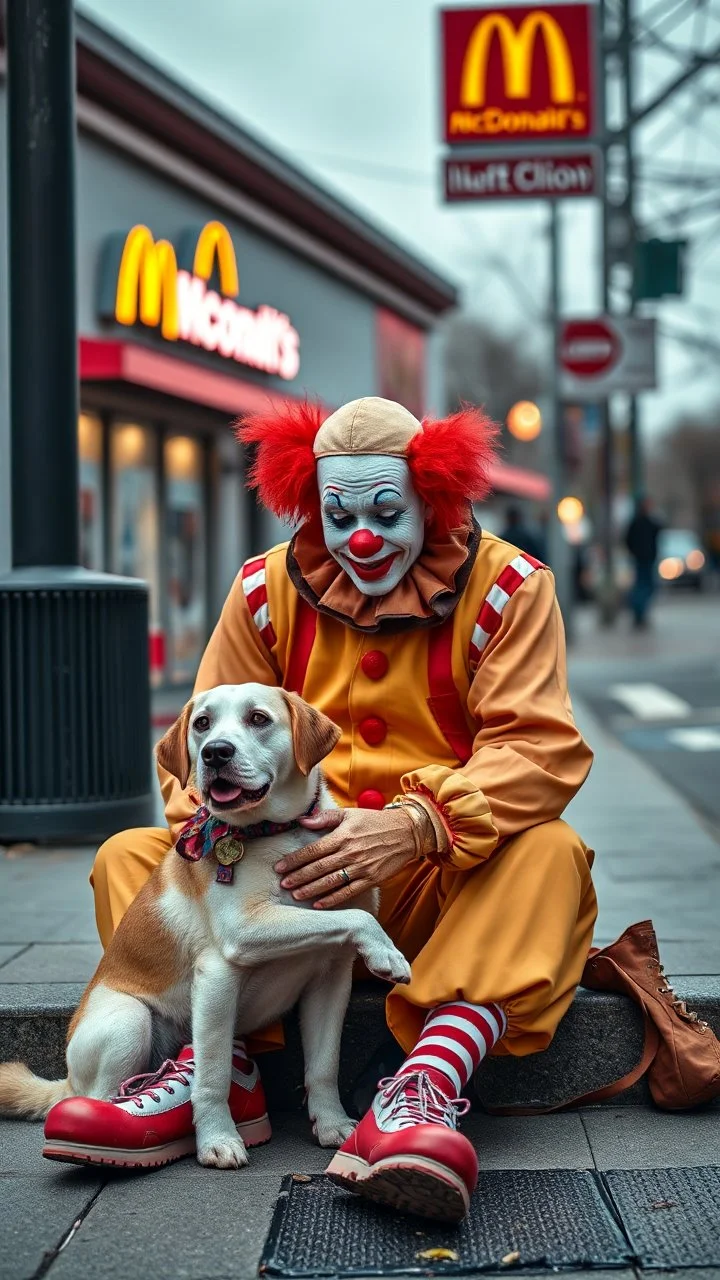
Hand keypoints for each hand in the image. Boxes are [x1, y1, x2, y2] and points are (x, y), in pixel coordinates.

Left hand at [275, 807, 416, 908]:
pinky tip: (319, 904)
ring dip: (311, 889)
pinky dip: (333, 899)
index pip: (313, 850)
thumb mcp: (350, 814)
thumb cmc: (376, 821)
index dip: (294, 860)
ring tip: (296, 895)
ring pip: (331, 881)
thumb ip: (325, 818)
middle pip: (318, 868)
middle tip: (283, 884)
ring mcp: (361, 867)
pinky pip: (348, 891)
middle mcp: (349, 852)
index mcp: (342, 835)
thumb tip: (303, 821)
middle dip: (298, 877)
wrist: (407, 832)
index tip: (280, 867)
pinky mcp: (371, 879)